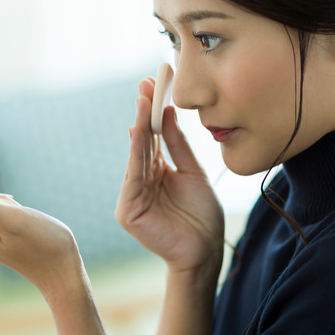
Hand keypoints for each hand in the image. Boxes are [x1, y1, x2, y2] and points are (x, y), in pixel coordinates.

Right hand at [115, 78, 224, 273]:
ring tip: (143, 100)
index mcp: (158, 171)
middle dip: (144, 112)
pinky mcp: (128, 209)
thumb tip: (168, 113)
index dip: (154, 111)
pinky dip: (136, 152)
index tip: (156, 84)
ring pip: (136, 154)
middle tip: (147, 84)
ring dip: (139, 126)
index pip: (153, 136)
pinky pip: (133, 175)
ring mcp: (133, 194)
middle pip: (142, 140)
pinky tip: (139, 130)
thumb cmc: (203, 216)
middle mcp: (142, 179)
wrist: (206, 251)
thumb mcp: (194, 173)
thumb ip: (179, 146)